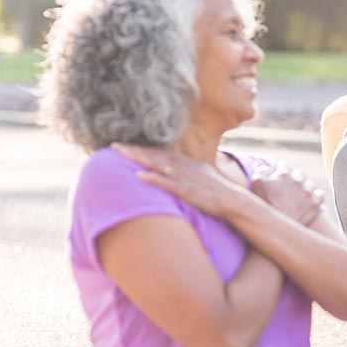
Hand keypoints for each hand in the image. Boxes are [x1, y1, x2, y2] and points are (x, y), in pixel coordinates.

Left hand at [111, 143, 244, 216]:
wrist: (234, 199)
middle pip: (154, 155)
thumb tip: (178, 169)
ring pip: (157, 164)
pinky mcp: (186, 190)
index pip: (160, 153)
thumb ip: (188, 170)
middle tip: (113, 146)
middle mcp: (183, 166)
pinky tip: (139, 176)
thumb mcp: (203, 174)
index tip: (125, 147)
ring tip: (120, 153)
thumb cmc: (218, 190)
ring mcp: (184, 177)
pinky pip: (166, 183)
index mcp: (186, 162)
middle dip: (133, 150)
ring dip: (138, 158)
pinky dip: (152, 178)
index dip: (142, 149)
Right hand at [251, 164, 323, 225]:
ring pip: (309, 184)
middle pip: (298, 174)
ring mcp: (308, 192)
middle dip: (294, 178)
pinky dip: (316, 196)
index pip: (283, 166)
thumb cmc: (264, 205)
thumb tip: (265, 167)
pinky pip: (320, 194)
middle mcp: (297, 180)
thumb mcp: (256, 184)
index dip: (280, 170)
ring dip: (305, 187)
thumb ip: (261, 171)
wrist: (276, 227)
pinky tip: (311, 201)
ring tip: (299, 195)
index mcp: (283, 174)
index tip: (278, 175)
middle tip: (289, 187)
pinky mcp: (315, 203)